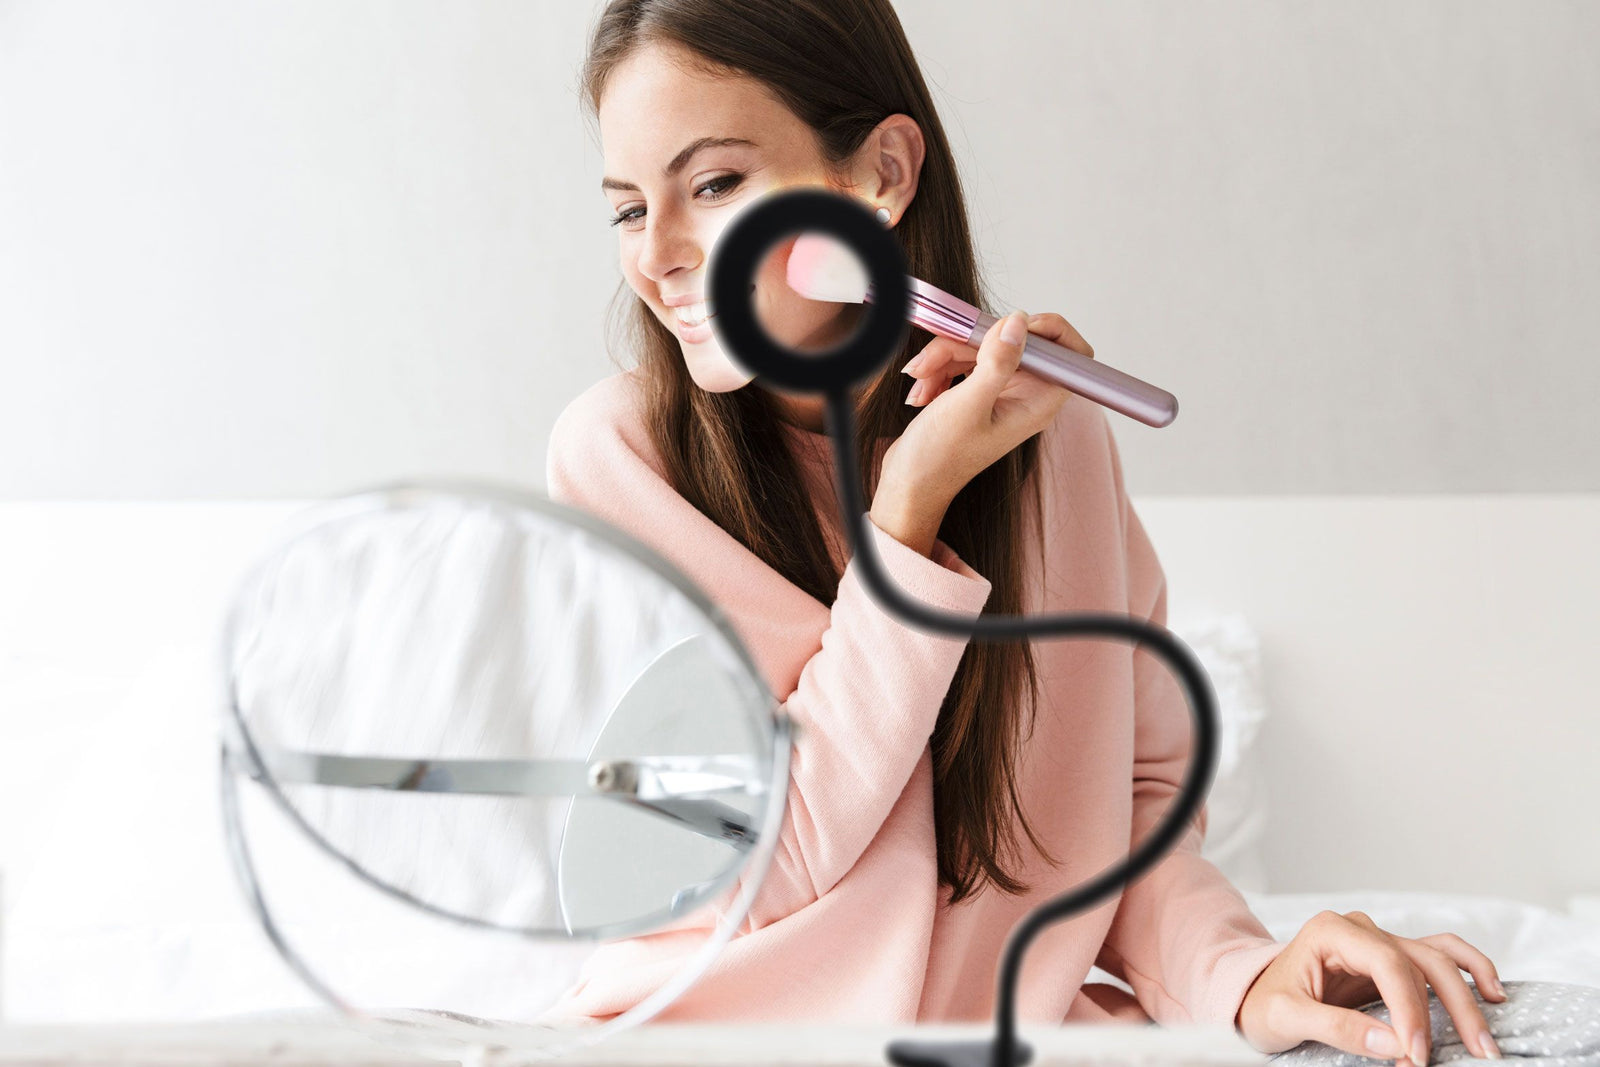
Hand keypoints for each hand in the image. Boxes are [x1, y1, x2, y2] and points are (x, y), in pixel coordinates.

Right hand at [870, 311, 1087, 554]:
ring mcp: (1002, 391)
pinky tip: (923, 390)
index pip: (1070, 354)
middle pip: (1014, 341)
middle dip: (969, 343)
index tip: (1008, 327)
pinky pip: (965, 358)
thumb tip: (1018, 322)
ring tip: (920, 379)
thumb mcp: (969, 405)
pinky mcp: (979, 389)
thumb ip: (998, 362)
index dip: (1048, 331)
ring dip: (945, 356)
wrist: (909, 482)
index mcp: (1039, 403)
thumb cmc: (940, 457)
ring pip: (983, 346)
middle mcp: (1026, 395)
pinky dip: (940, 366)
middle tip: (934, 360)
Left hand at [1236, 910, 1507, 1062]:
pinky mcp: (1391, 960)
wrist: (1254, 997)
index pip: (1388, 964)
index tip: (1417, 1053)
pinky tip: (1493, 991)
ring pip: (1437, 960)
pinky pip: (1438, 956)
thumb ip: (1338, 1028)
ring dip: (1469, 995)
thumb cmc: (1264, 1004)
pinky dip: (1468, 969)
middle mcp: (1360, 929)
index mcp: (1331, 931)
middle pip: (1421, 961)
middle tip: (1476, 1054)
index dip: (1410, 1009)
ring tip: (1487, 1038)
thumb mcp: (1286, 1017)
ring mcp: (1379, 941)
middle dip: (1452, 1009)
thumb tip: (1396, 1046)